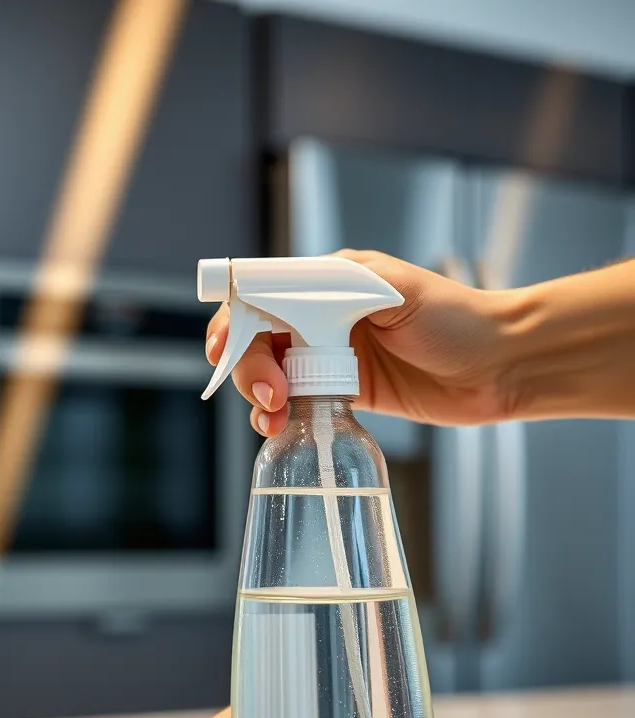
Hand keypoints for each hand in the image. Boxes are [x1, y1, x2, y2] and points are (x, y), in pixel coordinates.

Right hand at [205, 249, 509, 434]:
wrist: (500, 366)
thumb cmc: (457, 319)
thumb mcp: (397, 290)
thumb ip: (338, 290)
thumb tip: (284, 296)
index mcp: (327, 284)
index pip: (261, 297)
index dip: (235, 322)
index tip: (227, 350)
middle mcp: (319, 318)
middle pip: (256, 340)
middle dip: (248, 367)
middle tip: (269, 394)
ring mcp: (327, 358)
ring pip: (267, 375)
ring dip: (257, 396)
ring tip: (273, 417)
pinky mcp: (339, 393)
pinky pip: (292, 403)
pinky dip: (278, 415)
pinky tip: (282, 425)